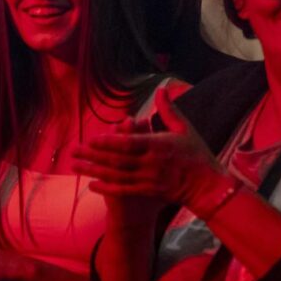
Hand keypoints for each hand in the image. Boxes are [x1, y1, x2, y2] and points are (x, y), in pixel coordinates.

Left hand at [71, 85, 224, 207]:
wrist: (206, 185)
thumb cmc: (196, 154)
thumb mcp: (185, 128)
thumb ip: (170, 109)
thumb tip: (161, 89)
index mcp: (160, 145)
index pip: (130, 143)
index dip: (110, 142)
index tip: (92, 139)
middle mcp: (151, 163)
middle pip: (117, 159)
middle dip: (93, 155)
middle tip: (74, 150)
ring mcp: (148, 179)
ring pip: (116, 175)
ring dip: (94, 171)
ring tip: (75, 167)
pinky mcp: (148, 191)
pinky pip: (123, 190)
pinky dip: (107, 188)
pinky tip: (91, 185)